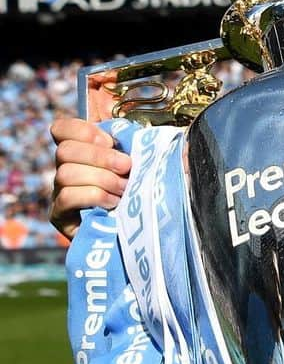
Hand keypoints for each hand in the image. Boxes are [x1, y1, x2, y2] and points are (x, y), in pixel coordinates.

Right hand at [49, 116, 130, 238]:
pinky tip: (114, 203)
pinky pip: (67, 197)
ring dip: (102, 179)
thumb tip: (133, 128)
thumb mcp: (142, 164)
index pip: (61, 129)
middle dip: (101, 157)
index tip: (111, 141)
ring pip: (65, 174)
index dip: (83, 131)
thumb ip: (132, 144)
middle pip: (64, 151)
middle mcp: (65, 169)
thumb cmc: (144, 193)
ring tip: (124, 190)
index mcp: (82, 152)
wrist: (140, 235)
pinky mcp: (60, 216)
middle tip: (127, 168)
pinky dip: (94, 196)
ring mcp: (60, 193)